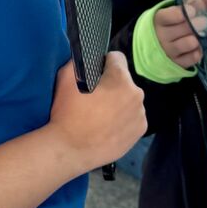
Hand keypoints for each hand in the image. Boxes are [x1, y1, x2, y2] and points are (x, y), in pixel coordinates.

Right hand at [48, 52, 145, 173]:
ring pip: (129, 100)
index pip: (117, 58)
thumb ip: (80, 61)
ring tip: (100, 116)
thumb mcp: (65, 77)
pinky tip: (108, 127)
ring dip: (119, 103)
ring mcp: (140, 115)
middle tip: (94, 99)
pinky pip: (132, 118)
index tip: (95, 74)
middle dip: (112, 85)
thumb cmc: (67, 112)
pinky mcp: (139, 131)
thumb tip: (88, 57)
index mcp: (121, 78)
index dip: (104, 63)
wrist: (70, 149)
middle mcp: (136, 95)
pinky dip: (123, 120)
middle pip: (124, 81)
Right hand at [154, 4, 202, 68]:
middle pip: (184, 28)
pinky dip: (198, 52)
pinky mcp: (176, 63)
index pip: (170, 16)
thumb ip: (192, 2)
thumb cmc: (171, 24)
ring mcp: (168, 51)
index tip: (193, 11)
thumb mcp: (175, 11)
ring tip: (201, 36)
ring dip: (197, 38)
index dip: (183, 13)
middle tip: (206, 22)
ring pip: (188, 43)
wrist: (158, 44)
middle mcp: (162, 36)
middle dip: (197, 24)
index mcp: (159, 20)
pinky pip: (192, 58)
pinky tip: (199, 47)